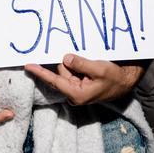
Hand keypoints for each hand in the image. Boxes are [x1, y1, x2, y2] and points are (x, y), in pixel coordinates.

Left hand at [25, 54, 145, 104]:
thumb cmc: (114, 77)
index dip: (40, 72)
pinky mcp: (80, 85)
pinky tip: (89, 65)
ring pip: (67, 70)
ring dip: (76, 64)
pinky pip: (73, 71)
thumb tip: (65, 58)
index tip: (27, 65)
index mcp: (76, 93)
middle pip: (61, 72)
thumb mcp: (98, 69)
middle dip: (69, 63)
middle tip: (87, 61)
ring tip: (92, 65)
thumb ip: (80, 64)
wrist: (126, 82)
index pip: (54, 80)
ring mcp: (76, 89)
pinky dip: (78, 66)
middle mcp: (73, 93)